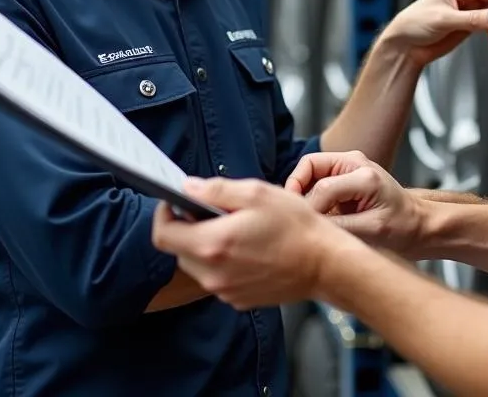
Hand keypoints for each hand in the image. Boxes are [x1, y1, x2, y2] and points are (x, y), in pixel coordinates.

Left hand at [151, 177, 332, 310]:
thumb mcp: (257, 193)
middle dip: (186, 228)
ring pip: (197, 264)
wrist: (324, 264)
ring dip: (205, 244)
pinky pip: (216, 277)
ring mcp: (224, 291)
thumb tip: (186, 187)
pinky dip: (222, 261)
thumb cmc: (295, 226)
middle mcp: (213, 273)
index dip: (163, 214)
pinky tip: (247, 247)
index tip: (172, 201)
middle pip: (178, 250)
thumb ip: (216, 190)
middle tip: (211, 210)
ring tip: (235, 227)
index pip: (163, 234)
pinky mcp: (237, 300)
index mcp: (214, 244)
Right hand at [287, 151, 425, 256]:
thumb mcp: (370, 232)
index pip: (321, 187)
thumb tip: (309, 227)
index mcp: (364, 175)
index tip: (304, 230)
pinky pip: (315, 179)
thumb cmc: (401, 227)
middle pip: (309, 166)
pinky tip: (314, 215)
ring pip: (309, 171)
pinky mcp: (343, 174)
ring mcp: (348, 165)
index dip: (308, 210)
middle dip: (296, 190)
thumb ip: (339, 227)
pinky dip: (309, 195)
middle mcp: (354, 162)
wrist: (416, 223)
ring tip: (304, 217)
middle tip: (294, 217)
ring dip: (302, 192)